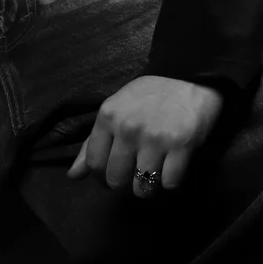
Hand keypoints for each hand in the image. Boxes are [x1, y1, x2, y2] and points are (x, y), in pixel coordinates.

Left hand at [66, 75, 226, 197]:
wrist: (189, 75)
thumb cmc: (149, 94)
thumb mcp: (115, 110)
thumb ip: (92, 143)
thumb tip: (73, 176)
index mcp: (108, 117)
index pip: (94, 163)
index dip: (101, 177)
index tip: (112, 176)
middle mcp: (128, 129)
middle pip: (116, 180)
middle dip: (125, 183)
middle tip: (135, 174)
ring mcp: (155, 139)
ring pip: (143, 188)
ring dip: (149, 186)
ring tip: (154, 173)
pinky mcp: (182, 146)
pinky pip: (170, 184)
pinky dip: (171, 182)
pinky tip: (172, 168)